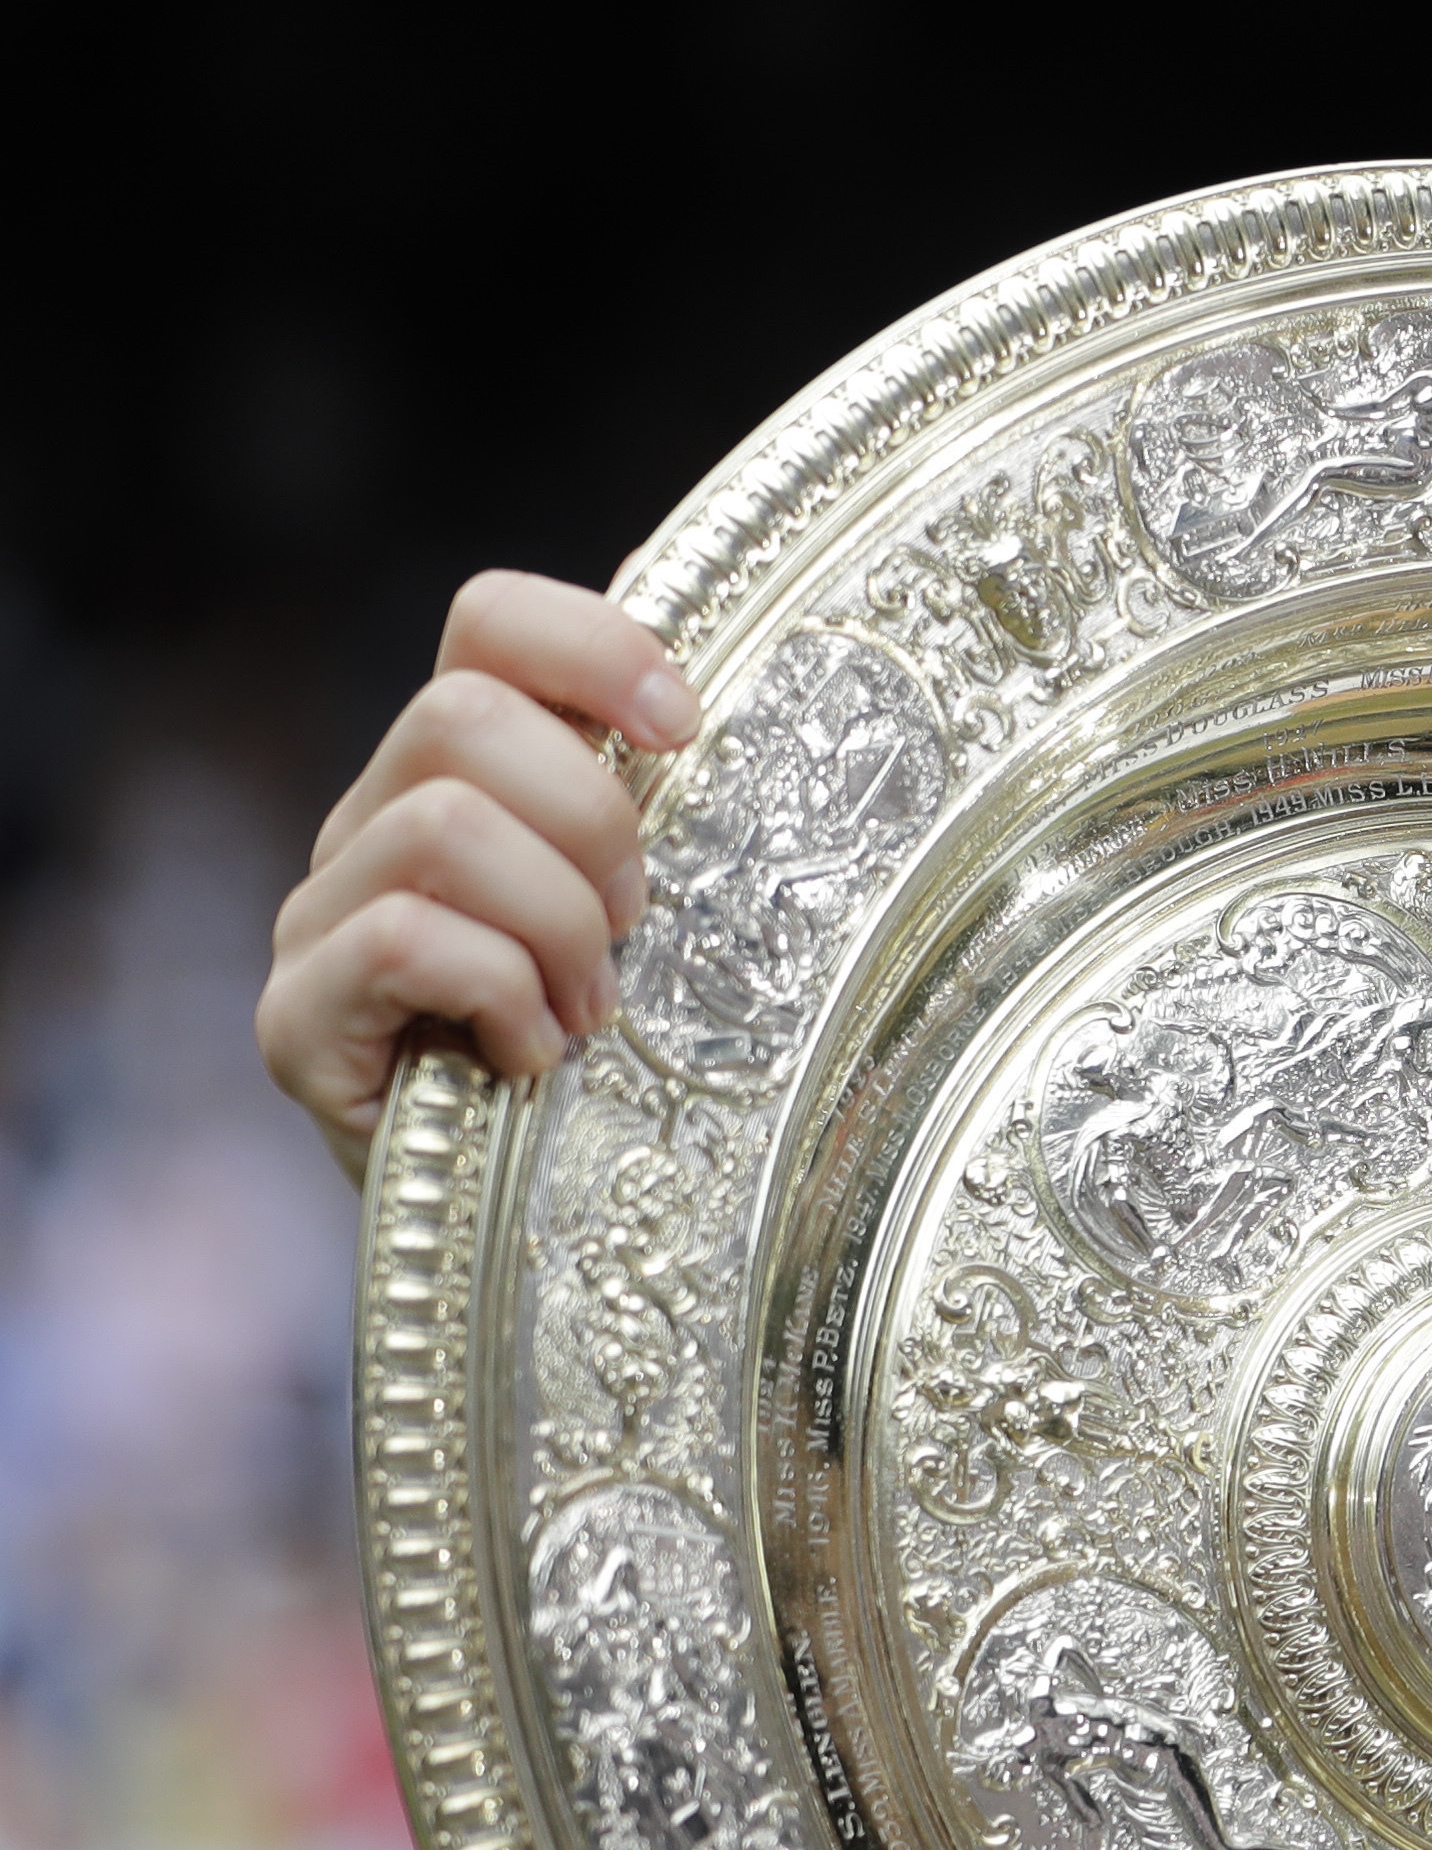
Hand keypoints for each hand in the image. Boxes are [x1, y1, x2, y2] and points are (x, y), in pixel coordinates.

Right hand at [260, 571, 700, 1175]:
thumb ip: (652, 824)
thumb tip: (718, 727)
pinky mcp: (295, 1020)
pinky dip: (500, 998)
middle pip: (462, 718)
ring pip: (442, 829)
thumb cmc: (601, 1066)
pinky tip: (532, 1058)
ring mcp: (317, 920)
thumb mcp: (645, 925)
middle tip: (633, 928)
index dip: (593, 645)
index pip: (488, 625)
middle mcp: (370, 826)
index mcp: (461, 780)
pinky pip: (401, 941)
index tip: (685, 729)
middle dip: (590, 825)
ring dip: (557, 928)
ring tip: (590, 1010)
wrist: (516, 1224)